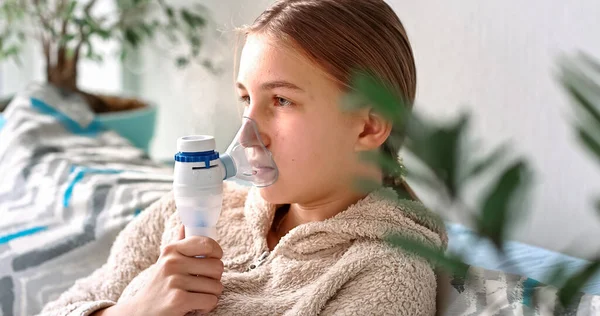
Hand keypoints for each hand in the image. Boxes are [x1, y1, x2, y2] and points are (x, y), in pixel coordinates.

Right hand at [108, 225, 223, 315]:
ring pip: (216, 286)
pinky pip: (210, 300)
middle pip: (217, 266)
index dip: (217, 253)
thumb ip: (178, 244)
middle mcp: (172, 262)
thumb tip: (184, 225)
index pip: (207, 243)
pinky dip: (206, 307)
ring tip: (196, 296)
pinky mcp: (178, 299)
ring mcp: (175, 281)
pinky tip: (194, 307)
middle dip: (215, 279)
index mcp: (172, 250)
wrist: (140, 312)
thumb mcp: (165, 262)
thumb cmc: (159, 286)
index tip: (212, 261)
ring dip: (211, 295)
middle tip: (202, 284)